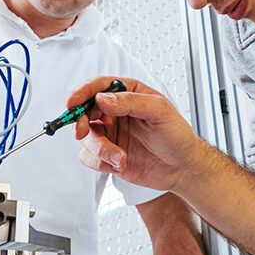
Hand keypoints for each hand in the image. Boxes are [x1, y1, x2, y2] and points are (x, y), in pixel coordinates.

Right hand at [66, 76, 206, 192]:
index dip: (82, 93)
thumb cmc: (177, 135)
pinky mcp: (107, 154)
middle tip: (82, 132)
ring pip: (86, 137)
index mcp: (128, 94)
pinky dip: (100, 163)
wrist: (183, 168)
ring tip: (120, 158)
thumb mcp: (160, 112)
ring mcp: (110, 133)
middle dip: (80, 123)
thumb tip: (102, 98)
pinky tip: (120, 164)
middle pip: (84, 111)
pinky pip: (89, 157)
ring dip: (99, 149)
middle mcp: (115, 112)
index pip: (98, 87)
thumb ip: (131, 102)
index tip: (72, 103)